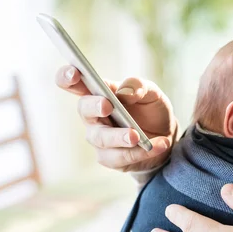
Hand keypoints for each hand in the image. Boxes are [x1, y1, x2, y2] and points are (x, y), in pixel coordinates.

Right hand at [55, 66, 176, 171]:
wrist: (165, 136)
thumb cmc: (151, 110)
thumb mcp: (152, 93)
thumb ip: (139, 87)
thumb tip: (125, 92)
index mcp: (99, 93)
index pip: (74, 83)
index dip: (67, 77)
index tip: (74, 73)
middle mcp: (93, 115)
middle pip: (84, 110)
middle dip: (94, 107)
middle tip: (108, 106)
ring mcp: (99, 138)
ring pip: (102, 138)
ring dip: (120, 136)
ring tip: (137, 136)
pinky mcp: (109, 158)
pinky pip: (120, 157)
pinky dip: (140, 152)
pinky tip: (159, 145)